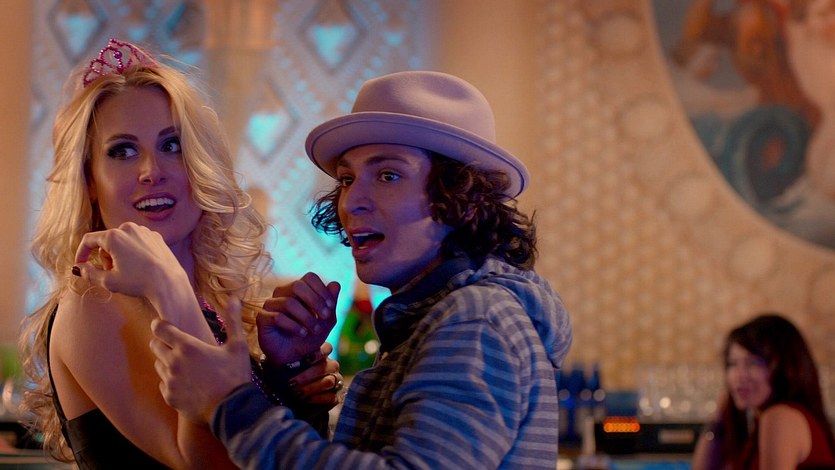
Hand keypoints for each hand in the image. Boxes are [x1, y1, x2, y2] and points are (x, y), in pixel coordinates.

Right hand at [74, 222, 185, 297]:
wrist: (169, 282)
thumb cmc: (138, 282)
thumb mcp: (109, 281)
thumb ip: (89, 273)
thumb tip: (79, 268)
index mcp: (113, 236)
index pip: (88, 240)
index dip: (82, 253)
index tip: (81, 264)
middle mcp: (128, 228)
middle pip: (106, 240)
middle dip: (104, 256)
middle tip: (111, 272)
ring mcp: (144, 231)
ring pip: (122, 240)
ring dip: (118, 253)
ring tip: (127, 270)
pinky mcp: (156, 236)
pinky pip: (137, 241)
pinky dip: (133, 251)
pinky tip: (140, 265)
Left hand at [150, 297, 250, 422]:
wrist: (233, 410)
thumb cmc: (235, 376)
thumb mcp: (238, 346)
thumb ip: (232, 321)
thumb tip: (234, 298)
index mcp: (188, 347)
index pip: (160, 328)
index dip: (160, 324)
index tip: (165, 325)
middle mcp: (173, 362)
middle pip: (154, 345)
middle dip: (163, 342)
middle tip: (178, 345)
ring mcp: (170, 381)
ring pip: (158, 365)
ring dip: (166, 362)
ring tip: (185, 366)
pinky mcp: (170, 397)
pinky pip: (163, 384)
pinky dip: (171, 381)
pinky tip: (186, 383)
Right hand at [258, 273, 339, 364]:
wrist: (295, 356)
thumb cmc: (310, 335)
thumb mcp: (326, 320)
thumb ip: (331, 302)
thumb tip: (335, 284)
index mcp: (298, 289)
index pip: (310, 277)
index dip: (322, 290)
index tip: (330, 308)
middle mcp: (282, 292)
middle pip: (298, 285)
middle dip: (315, 302)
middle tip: (325, 317)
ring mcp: (270, 304)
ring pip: (288, 302)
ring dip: (306, 317)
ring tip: (314, 329)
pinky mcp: (262, 318)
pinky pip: (277, 317)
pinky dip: (294, 326)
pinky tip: (303, 333)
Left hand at [287, 343, 343, 407]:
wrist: (291, 399)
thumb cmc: (288, 377)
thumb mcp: (285, 364)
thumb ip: (285, 356)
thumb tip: (273, 349)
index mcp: (321, 355)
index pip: (328, 348)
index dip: (320, 352)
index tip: (306, 359)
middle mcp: (331, 367)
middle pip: (327, 367)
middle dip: (308, 375)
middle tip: (292, 383)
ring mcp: (336, 381)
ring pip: (329, 381)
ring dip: (311, 387)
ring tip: (297, 393)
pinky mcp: (335, 397)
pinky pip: (332, 397)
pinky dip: (318, 398)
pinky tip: (307, 399)